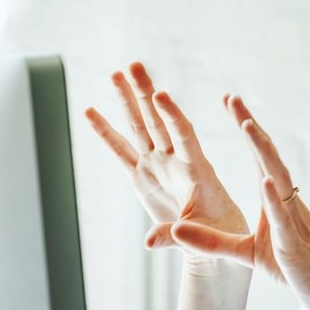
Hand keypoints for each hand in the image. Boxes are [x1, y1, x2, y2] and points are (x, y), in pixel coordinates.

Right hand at [84, 62, 248, 257]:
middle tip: (134, 66)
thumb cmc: (219, 234)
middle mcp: (175, 161)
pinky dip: (105, 133)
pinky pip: (120, 151)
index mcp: (197, 170)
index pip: (184, 136)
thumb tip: (148, 244)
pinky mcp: (143, 176)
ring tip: (115, 73)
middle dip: (145, 94)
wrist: (214, 239)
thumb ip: (175, 236)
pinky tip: (90, 111)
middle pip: (158, 121)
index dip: (172, 116)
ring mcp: (157, 165)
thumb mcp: (203, 237)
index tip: (161, 95)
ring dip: (128, 102)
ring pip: (140, 128)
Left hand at [168, 95, 309, 309]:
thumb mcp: (247, 254)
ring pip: (278, 178)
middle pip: (268, 156)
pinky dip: (274, 198)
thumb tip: (176, 229)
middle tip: (232, 97)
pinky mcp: (295, 245)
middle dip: (250, 126)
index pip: (260, 157)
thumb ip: (212, 242)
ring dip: (263, 151)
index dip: (246, 129)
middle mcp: (287, 203)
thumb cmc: (296, 271)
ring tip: (247, 125)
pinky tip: (266, 180)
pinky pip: (285, 218)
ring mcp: (294, 221)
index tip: (230, 101)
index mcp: (277, 202)